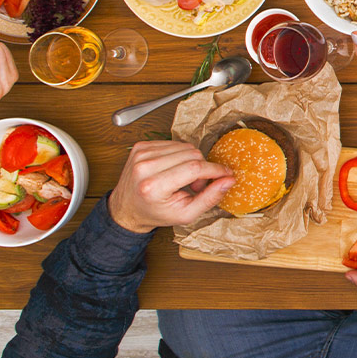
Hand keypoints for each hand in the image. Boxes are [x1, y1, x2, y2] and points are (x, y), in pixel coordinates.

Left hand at [106, 140, 235, 234]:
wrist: (127, 208)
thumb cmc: (155, 212)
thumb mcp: (186, 214)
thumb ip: (210, 198)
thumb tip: (229, 180)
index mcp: (153, 187)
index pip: (194, 168)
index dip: (215, 170)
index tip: (226, 173)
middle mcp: (144, 167)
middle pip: (191, 154)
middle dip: (202, 168)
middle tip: (196, 185)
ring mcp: (141, 154)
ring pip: (184, 146)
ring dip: (191, 161)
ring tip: (184, 178)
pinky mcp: (141, 146)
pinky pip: (174, 143)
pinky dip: (180, 156)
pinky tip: (174, 169)